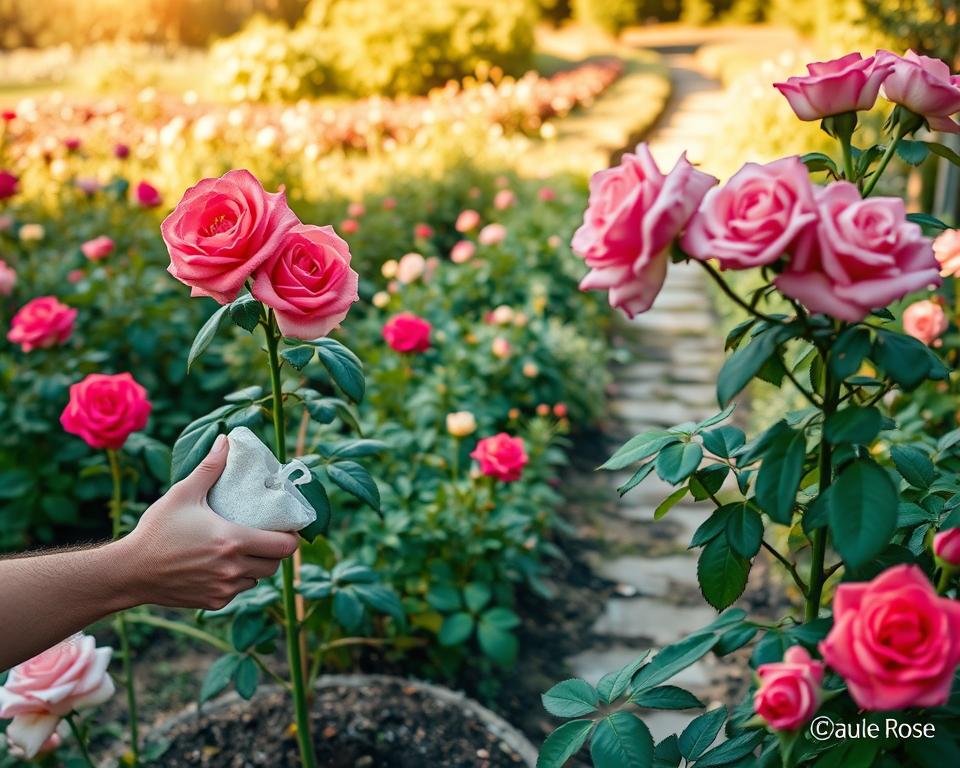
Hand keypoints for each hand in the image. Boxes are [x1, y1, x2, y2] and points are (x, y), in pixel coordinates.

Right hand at [117, 434, 299, 609]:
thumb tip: (225, 440)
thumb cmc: (157, 530)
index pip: (284, 547)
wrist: (130, 571)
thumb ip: (210, 467)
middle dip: (275, 551)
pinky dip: (237, 580)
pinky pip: (238, 591)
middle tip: (266, 536)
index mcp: (233, 540)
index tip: (287, 528)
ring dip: (256, 566)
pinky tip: (224, 566)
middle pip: (275, 564)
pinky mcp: (213, 602)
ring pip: (257, 579)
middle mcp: (233, 569)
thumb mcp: (183, 493)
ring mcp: (224, 589)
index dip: (291, 538)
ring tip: (245, 549)